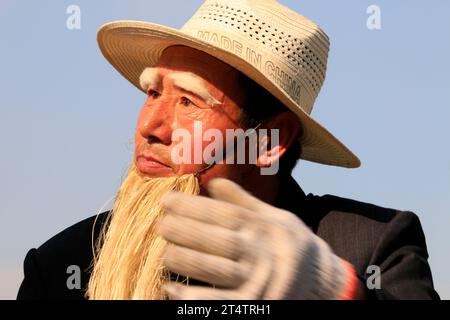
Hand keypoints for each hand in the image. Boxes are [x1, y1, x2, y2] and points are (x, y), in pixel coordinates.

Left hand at [158, 178, 357, 299]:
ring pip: (212, 269)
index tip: (167, 200)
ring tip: (161, 252)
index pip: (223, 214)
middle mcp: (260, 253)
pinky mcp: (252, 305)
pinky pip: (217, 302)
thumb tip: (213, 181)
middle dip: (182, 230)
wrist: (324, 284)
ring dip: (183, 260)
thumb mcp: (276, 217)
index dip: (192, 206)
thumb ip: (244, 201)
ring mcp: (256, 282)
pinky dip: (192, 297)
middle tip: (158, 224)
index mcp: (264, 228)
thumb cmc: (295, 246)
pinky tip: (171, 288)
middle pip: (214, 240)